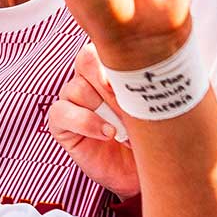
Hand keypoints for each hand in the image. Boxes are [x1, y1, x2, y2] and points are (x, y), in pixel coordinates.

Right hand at [48, 43, 138, 198]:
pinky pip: (61, 112)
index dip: (119, 58)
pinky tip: (108, 134)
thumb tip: (150, 73)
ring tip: (125, 126)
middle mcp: (89, 80)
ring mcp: (73, 100)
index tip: (139, 77)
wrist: (141, 172)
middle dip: (108, 79)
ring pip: (76, 88)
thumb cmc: (150, 136)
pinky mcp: (61, 123)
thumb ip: (147, 87)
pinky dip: (85, 122)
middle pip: (86, 60)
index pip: (106, 45)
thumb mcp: (154, 108)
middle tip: (128, 100)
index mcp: (110, 69)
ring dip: (103, 108)